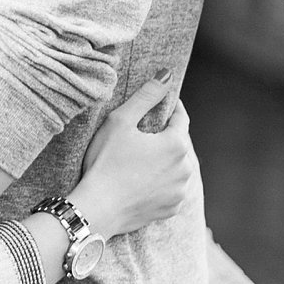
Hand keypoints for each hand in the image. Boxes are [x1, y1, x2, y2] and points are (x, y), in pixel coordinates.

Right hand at [69, 75, 195, 240]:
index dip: (170, 108)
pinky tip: (140, 182)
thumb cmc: (106, 162)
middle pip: (178, 144)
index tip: (160, 104)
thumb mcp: (120, 121)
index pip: (180, 118)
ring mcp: (179, 191)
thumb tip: (167, 75)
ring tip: (139, 161)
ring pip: (176, 168)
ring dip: (164, 161)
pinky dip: (160, 183)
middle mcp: (185, 168)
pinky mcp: (171, 208)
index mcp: (176, 143)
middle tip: (141, 136)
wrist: (98, 208)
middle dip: (164, 137)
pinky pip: (170, 189)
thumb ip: (145, 96)